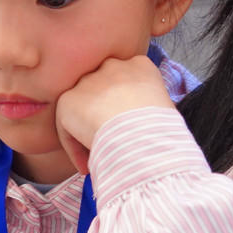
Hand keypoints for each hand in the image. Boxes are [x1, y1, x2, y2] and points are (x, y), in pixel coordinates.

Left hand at [54, 56, 173, 174]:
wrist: (141, 137)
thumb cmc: (161, 130)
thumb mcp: (165, 110)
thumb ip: (147, 106)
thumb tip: (138, 125)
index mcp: (139, 65)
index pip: (127, 80)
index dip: (124, 106)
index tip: (128, 128)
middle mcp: (112, 67)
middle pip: (102, 89)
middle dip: (102, 112)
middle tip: (109, 140)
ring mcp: (87, 82)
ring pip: (82, 108)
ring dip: (86, 130)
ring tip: (97, 157)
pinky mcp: (67, 100)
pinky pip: (67, 127)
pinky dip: (74, 148)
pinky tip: (86, 166)